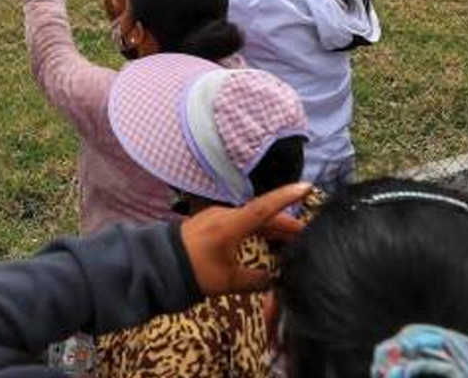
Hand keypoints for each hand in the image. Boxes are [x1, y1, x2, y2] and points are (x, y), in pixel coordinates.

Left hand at [180, 183, 310, 295]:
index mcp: (231, 224)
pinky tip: (266, 240)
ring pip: (251, 219)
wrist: (159, 264)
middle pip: (262, 214)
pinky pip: (240, 222)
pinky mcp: (210, 223)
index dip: (286, 198)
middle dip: (286, 223)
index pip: (264, 207)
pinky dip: (257, 229)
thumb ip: (255, 280)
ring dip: (271, 228)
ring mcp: (216, 217)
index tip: (305, 186)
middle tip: (308, 232)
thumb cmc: (193, 270)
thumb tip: (274, 279)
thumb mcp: (228, 281)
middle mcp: (225, 215)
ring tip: (292, 239)